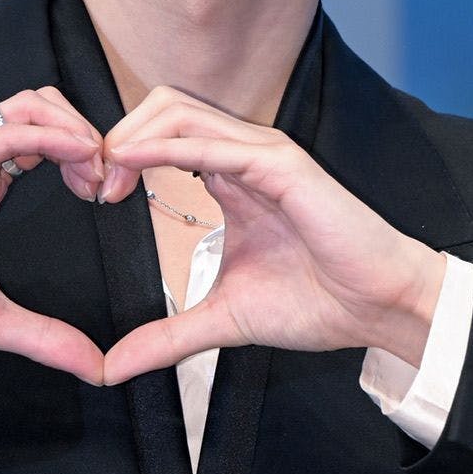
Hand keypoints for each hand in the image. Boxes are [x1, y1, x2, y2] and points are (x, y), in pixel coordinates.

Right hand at [0, 88, 105, 383]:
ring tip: (94, 165)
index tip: (109, 192)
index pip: (48, 139)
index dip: (85, 154)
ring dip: (72, 126)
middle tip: (108, 177)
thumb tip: (94, 366)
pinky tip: (77, 155)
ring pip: (28, 105)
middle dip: (86, 130)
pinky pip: (3, 131)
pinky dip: (49, 135)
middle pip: (44, 108)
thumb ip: (44, 335)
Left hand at [100, 88, 445, 384]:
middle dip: (118, 134)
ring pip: (180, 111)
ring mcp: (262, 151)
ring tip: (106, 175)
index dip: (121, 153)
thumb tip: (114, 366)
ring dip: (132, 136)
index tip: (94, 194)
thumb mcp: (223, 317)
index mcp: (228, 174)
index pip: (161, 133)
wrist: (379, 308)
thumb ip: (167, 334)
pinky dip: (165, 146)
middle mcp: (242, 151)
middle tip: (93, 183)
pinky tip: (132, 163)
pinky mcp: (281, 163)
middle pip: (162, 106)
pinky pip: (213, 143)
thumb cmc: (316, 302)